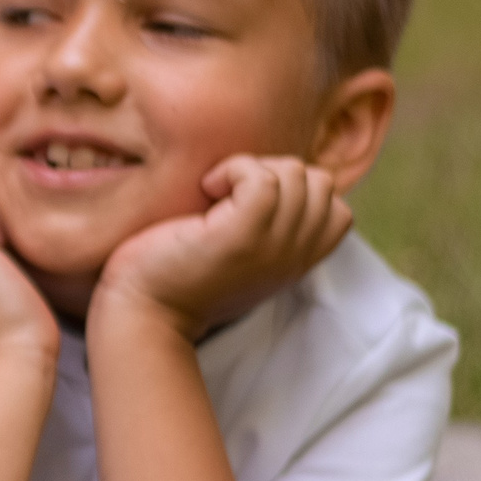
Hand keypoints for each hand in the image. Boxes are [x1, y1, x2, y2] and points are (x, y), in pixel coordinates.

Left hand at [97, 156, 350, 339]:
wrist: (143, 312)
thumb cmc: (177, 277)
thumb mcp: (241, 254)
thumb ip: (270, 229)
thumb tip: (275, 180)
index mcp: (297, 261)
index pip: (337, 209)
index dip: (298, 190)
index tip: (251, 201)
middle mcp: (293, 256)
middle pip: (320, 182)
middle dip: (275, 171)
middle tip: (229, 193)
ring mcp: (272, 246)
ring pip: (296, 175)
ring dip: (251, 168)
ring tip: (215, 192)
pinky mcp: (241, 236)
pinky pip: (263, 179)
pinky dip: (235, 169)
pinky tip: (207, 188)